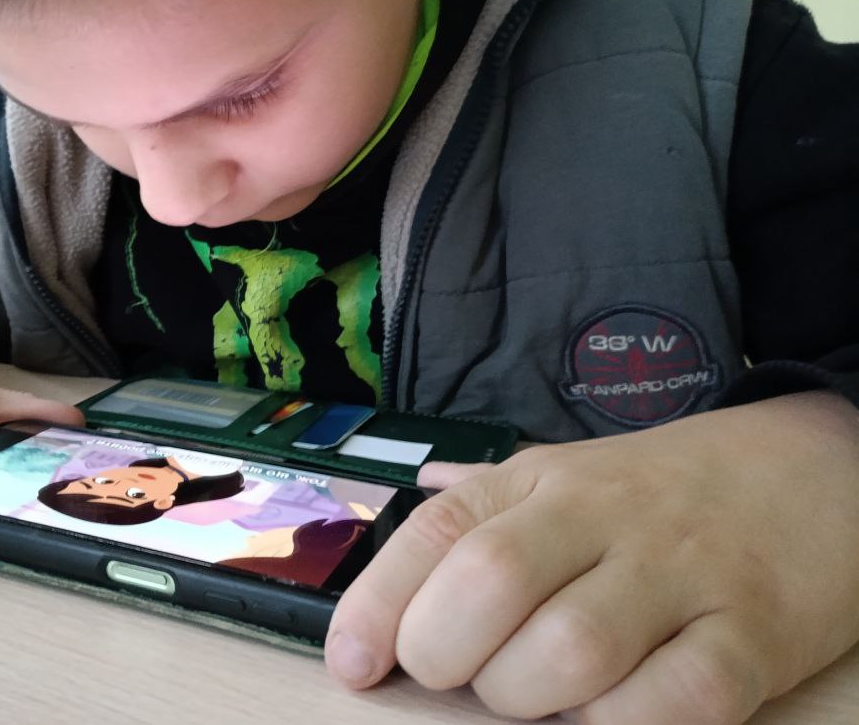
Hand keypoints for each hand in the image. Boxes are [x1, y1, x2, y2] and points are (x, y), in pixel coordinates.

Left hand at [325, 392, 858, 723]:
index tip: (353, 663)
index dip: (378, 603)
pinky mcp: (754, 638)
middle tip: (457, 675)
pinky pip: (675, 701)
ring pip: (571, 651)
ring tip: (537, 695)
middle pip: (490, 583)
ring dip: (529, 698)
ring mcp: (680, 574)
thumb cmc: (667, 488)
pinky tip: (612, 711)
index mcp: (542, 480)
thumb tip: (416, 496)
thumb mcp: (567, 473)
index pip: (437, 532)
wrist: (816, 466)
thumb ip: (489, 500)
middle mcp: (602, 517)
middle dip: (447, 651)